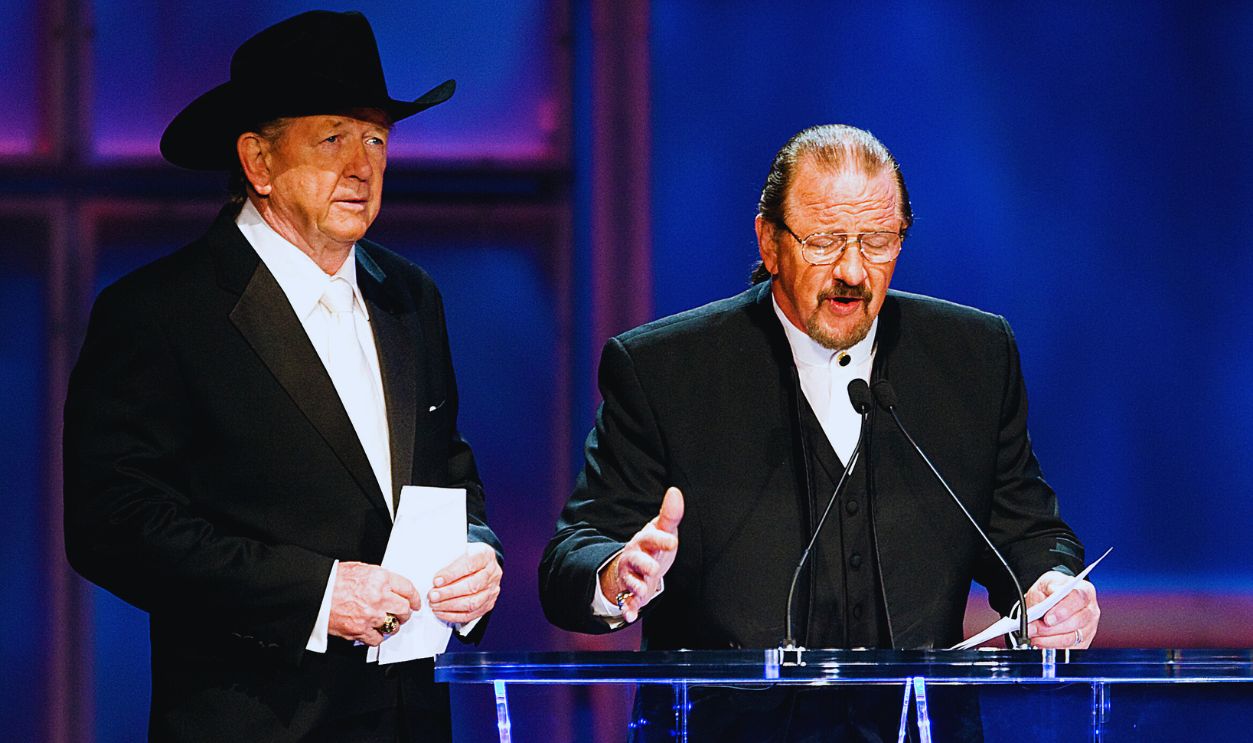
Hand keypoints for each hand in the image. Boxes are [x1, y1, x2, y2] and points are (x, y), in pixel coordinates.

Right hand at [328, 561, 420, 645]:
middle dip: (405, 612)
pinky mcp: (360, 630)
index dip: (414, 597)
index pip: (408, 589)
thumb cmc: (333, 579)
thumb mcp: (361, 569)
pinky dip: (377, 636)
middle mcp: (378, 597)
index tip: (415, 602)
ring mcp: (370, 615)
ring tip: (385, 621)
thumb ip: (380, 578)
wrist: (315, 592)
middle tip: (402, 613)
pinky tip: (373, 630)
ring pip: (393, 626)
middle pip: (404, 609)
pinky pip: (378, 639)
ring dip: (391, 625)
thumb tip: (393, 586)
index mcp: (380, 579)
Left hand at [429, 542, 502, 624]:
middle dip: (449, 592)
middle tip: (432, 595)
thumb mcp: (459, 550)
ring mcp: (492, 590)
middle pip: (472, 586)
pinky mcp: (488, 604)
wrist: (479, 565)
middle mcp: (492, 573)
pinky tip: (441, 612)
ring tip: (434, 604)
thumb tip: (429, 571)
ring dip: (450, 605)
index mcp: (485, 555)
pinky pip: (471, 614)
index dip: (452, 573)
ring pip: (472, 602)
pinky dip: (453, 615)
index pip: (470, 564)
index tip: (436, 581)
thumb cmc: (465, 557)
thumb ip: (448, 559)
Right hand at [599, 486, 683, 622]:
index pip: (651, 537)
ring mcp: (630, 576)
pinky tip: (629, 616)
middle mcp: (634, 557)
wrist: (632, 567)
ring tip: (641, 592)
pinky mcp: (628, 593)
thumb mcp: (662, 531)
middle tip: (653, 569)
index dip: (660, 539)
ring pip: (629, 581)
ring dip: (634, 586)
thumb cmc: (652, 547)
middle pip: (636, 559)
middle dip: (643, 564)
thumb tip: (675, 491)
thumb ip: (670, 515)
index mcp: (645, 541)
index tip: (672, 541)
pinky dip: (627, 609)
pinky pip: (625, 602)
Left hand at [1024, 570, 1099, 648]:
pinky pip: (1068, 649)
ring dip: (1048, 640)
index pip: (1077, 600)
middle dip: (1050, 628)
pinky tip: (1040, 643)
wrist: (1052, 600)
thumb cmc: (1051, 591)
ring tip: (1033, 636)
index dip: (1062, 611)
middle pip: (1075, 623)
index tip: (1047, 619)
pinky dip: (1052, 647)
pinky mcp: (1083, 642)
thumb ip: (1049, 588)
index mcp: (1085, 591)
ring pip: (1071, 639)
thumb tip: (1050, 596)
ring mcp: (1088, 628)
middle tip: (1032, 629)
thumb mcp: (1047, 583)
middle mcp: (1090, 611)